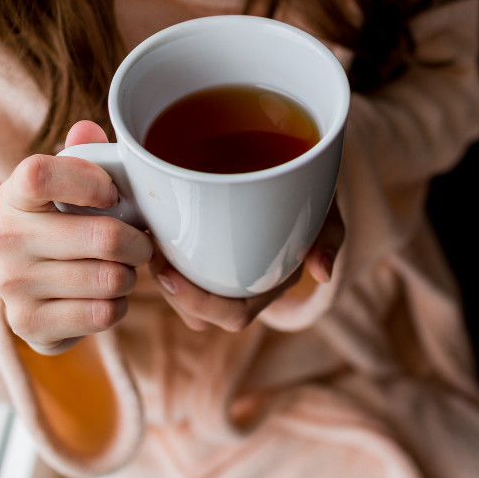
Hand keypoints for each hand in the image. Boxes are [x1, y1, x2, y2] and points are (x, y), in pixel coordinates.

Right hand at [0, 121, 153, 354]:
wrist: (30, 294)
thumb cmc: (62, 228)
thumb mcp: (68, 189)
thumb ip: (82, 156)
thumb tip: (87, 129)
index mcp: (13, 195)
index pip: (40, 174)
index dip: (89, 181)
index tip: (113, 195)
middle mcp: (4, 238)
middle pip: (104, 236)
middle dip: (139, 243)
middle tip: (141, 245)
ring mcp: (12, 285)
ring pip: (110, 278)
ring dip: (129, 277)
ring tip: (120, 271)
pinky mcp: (29, 325)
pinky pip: (103, 314)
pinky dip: (117, 307)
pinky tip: (105, 298)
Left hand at [148, 202, 343, 330]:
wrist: (293, 162)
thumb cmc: (309, 190)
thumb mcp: (325, 208)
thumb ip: (330, 237)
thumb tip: (322, 273)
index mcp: (269, 284)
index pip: (234, 315)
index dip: (200, 304)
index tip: (170, 274)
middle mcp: (243, 284)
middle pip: (200, 313)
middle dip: (171, 293)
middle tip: (153, 254)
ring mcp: (220, 268)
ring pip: (182, 293)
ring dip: (161, 274)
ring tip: (148, 238)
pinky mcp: (200, 247)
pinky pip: (175, 263)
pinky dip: (160, 251)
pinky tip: (148, 223)